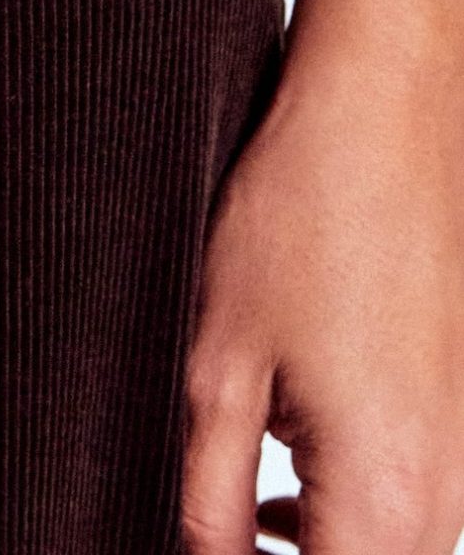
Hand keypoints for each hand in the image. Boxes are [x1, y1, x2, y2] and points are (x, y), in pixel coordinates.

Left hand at [183, 46, 463, 553]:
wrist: (386, 114)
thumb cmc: (299, 220)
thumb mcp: (218, 366)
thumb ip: (207, 499)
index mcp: (388, 505)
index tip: (189, 546)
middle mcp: (444, 498)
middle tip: (202, 526)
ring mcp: (460, 459)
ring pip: (378, 548)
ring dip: (307, 543)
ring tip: (228, 509)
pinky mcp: (455, 419)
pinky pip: (401, 507)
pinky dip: (341, 512)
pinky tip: (276, 474)